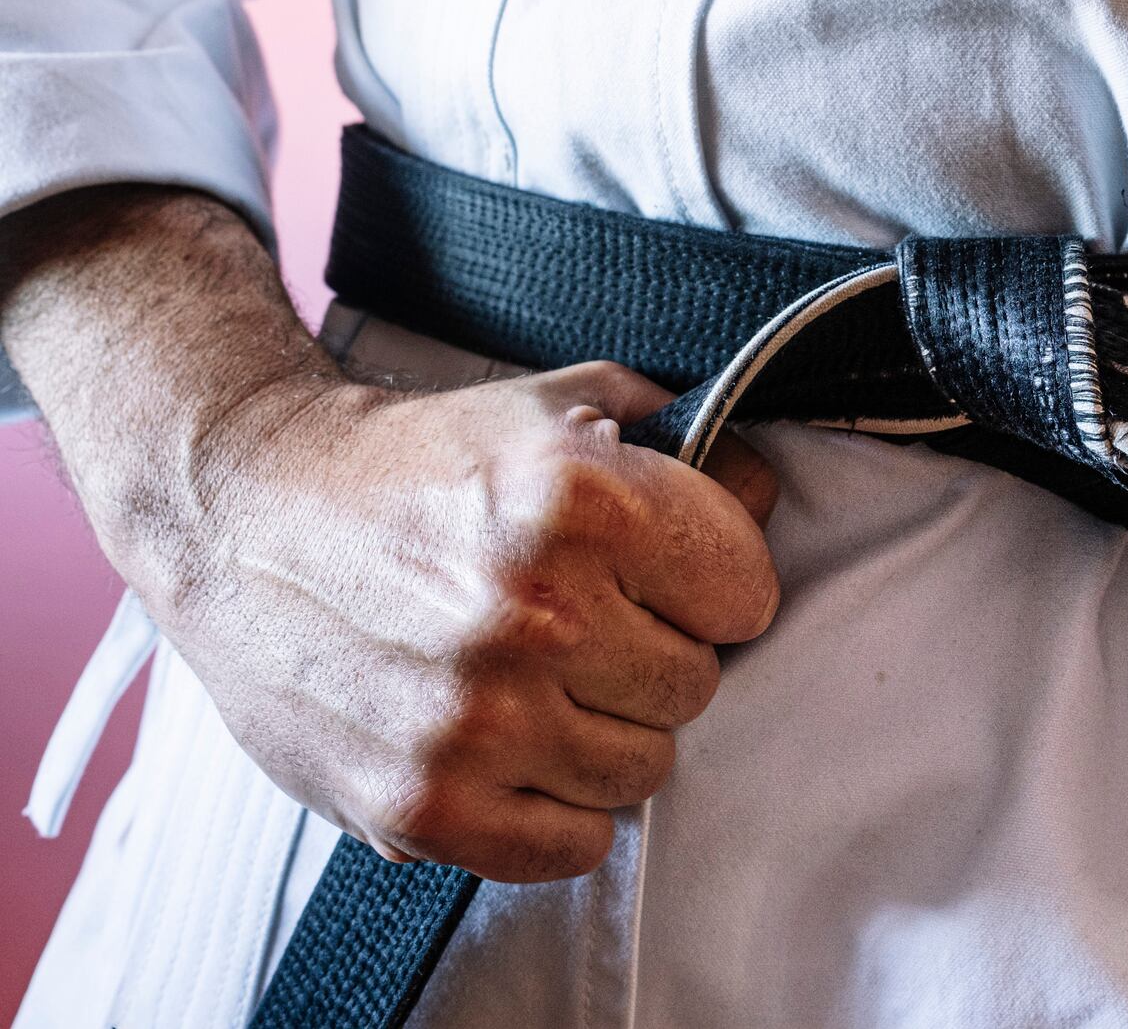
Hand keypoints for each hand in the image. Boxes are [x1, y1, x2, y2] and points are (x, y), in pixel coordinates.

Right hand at [135, 361, 779, 882]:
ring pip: (644, 768)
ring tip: (542, 680)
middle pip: (698, 685)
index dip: (711, 582)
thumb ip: (682, 443)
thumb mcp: (554, 406)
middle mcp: (534, 615)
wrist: (239, 512)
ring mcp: (476, 720)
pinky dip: (558, 807)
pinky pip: (572, 844)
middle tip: (587, 625)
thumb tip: (765, 489)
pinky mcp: (422, 803)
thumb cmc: (410, 460)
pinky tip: (516, 747)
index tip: (665, 575)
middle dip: (655, 652)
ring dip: (608, 730)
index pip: (748, 594)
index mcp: (580, 503)